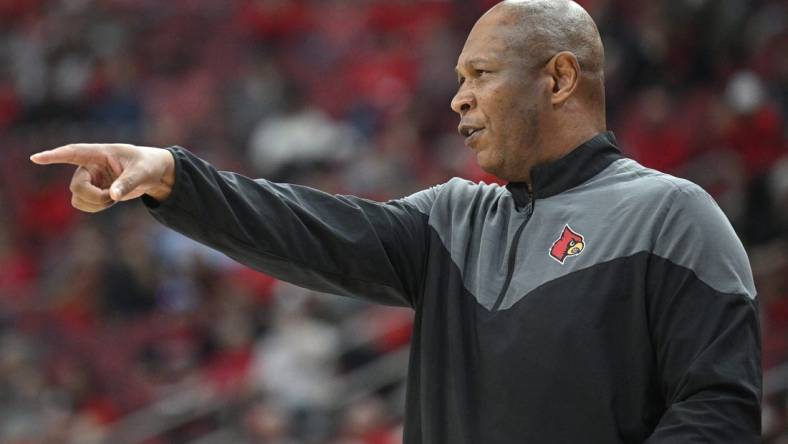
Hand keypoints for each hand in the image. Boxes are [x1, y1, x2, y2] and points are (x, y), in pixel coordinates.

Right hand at [30, 143, 175, 212]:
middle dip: (94, 197)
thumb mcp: (142, 173)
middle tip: (114, 198)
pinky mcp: (91, 190)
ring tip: (114, 197)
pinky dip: (96, 207)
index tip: (35, 158)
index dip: (54, 156)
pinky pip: (82, 204)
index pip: (73, 152)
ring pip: (77, 198)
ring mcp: (89, 178)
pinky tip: (110, 200)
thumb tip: (113, 196)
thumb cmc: (147, 165)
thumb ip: (128, 183)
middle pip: (76, 186)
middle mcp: (90, 165)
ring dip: (95, 204)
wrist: (152, 173)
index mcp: (100, 153)